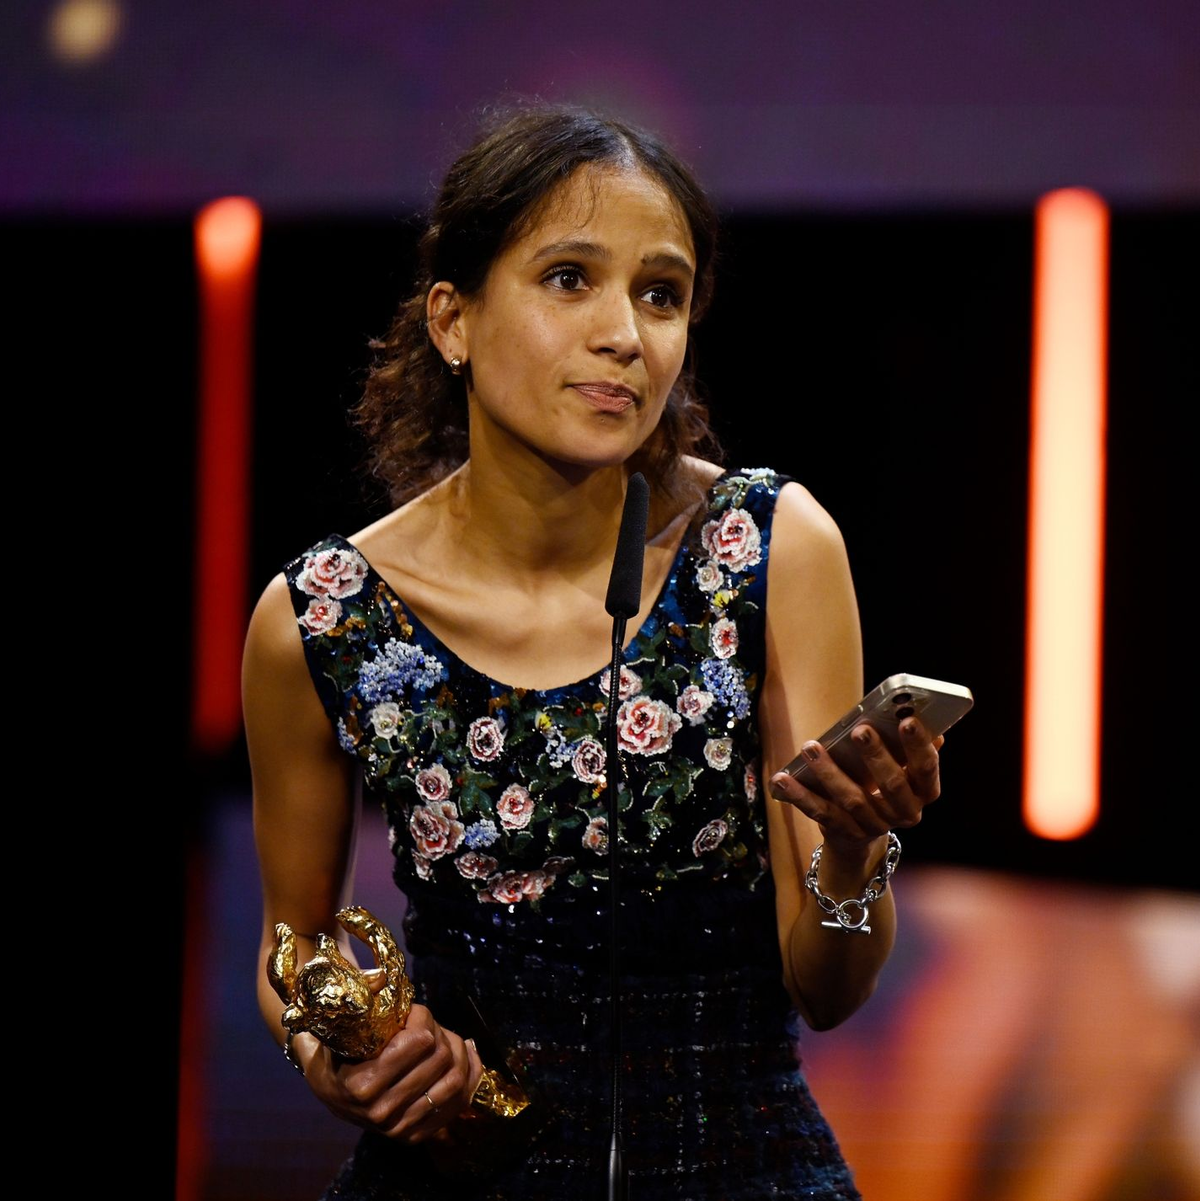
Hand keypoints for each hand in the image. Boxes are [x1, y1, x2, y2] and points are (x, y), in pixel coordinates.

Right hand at [294, 1003, 483, 1142]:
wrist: (331, 1092)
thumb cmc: (339, 1052)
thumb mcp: (341, 1027)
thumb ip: (359, 1000)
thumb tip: (380, 977)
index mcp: (362, 1084)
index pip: (419, 1041)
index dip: (422, 1017)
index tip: (414, 1012)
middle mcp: (381, 1111)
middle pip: (441, 1057)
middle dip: (440, 1031)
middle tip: (430, 1024)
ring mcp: (399, 1127)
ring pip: (455, 1079)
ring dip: (457, 1051)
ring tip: (446, 1038)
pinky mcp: (415, 1134)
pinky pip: (459, 1101)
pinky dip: (470, 1074)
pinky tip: (466, 1054)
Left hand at [771, 716, 944, 853]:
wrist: (860, 831)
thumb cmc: (881, 782)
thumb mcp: (897, 765)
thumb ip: (903, 744)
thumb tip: (913, 712)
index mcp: (923, 792)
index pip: (927, 768)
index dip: (919, 746)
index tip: (908, 720)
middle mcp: (905, 812)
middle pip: (893, 785)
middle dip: (876, 755)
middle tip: (861, 730)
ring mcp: (874, 825)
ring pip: (853, 799)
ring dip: (829, 772)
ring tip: (810, 747)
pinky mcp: (844, 831)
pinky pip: (820, 812)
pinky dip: (799, 795)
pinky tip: (781, 779)